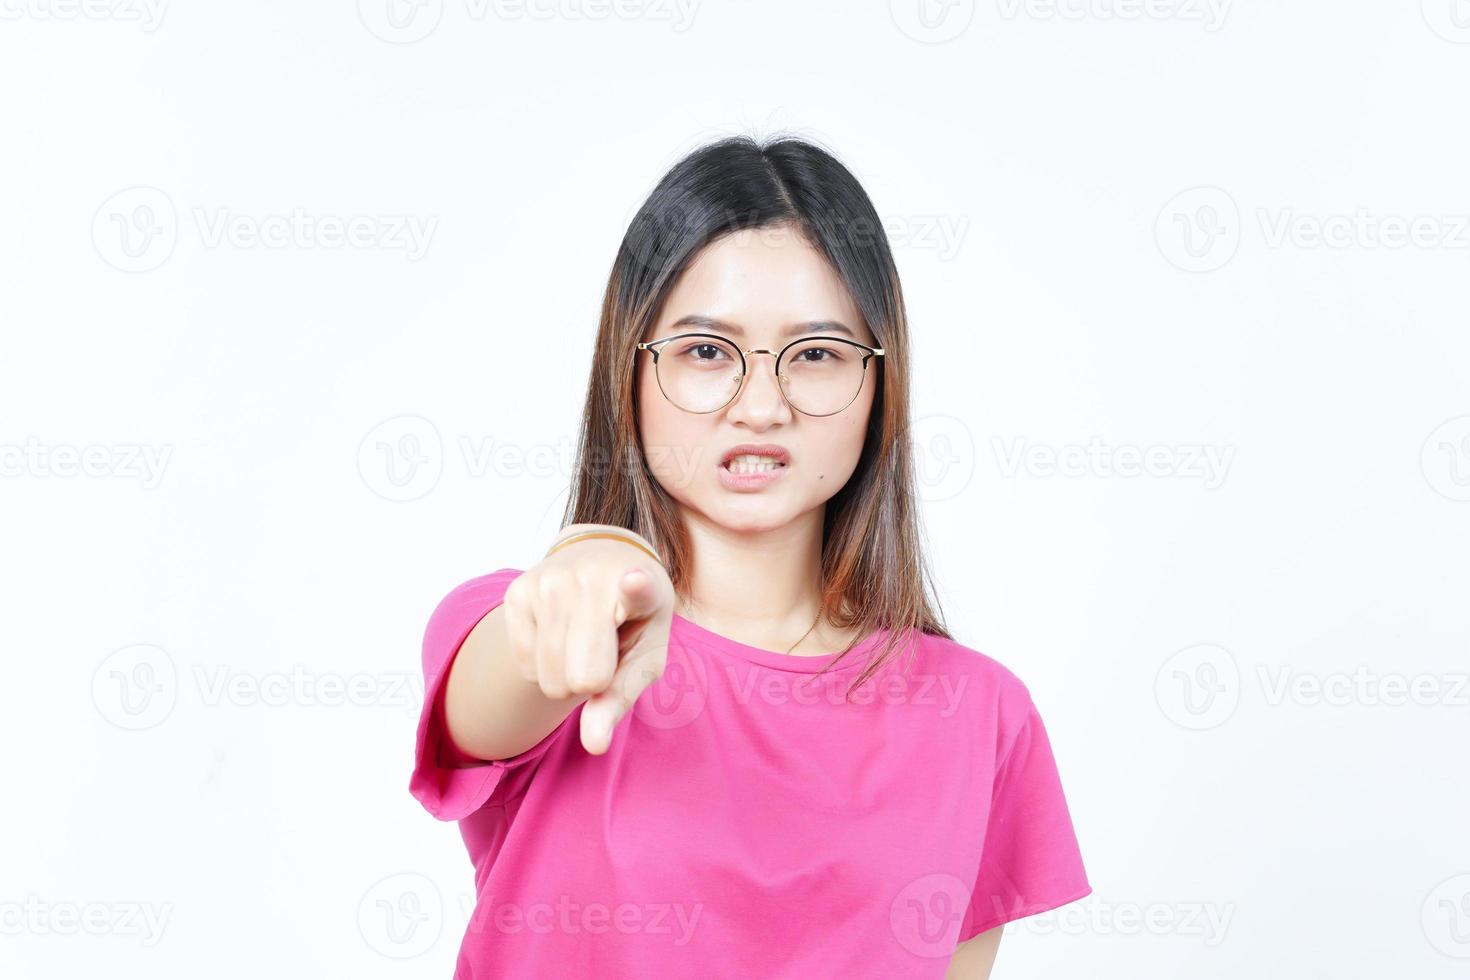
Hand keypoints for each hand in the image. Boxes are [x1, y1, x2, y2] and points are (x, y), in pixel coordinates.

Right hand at [502, 530, 674, 754]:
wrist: (599, 562)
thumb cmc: (632, 621)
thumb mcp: (644, 657)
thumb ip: (620, 699)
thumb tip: (594, 745)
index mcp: (644, 584)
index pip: (637, 589)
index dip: (635, 588)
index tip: (633, 581)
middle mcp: (592, 574)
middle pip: (582, 678)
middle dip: (591, 682)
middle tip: (604, 648)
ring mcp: (550, 579)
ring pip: (548, 678)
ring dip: (566, 675)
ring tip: (582, 640)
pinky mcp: (517, 591)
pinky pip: (524, 665)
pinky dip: (542, 665)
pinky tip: (557, 633)